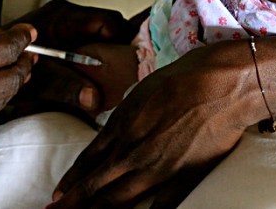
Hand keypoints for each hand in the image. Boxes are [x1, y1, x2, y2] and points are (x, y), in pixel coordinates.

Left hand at [8, 0, 139, 115]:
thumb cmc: (6, 68)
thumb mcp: (38, 82)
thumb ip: (65, 88)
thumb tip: (94, 99)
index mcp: (64, 17)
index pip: (109, 22)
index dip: (123, 43)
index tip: (129, 66)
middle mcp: (68, 14)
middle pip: (111, 25)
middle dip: (119, 48)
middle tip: (124, 73)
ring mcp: (66, 22)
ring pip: (103, 33)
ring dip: (108, 53)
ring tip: (111, 76)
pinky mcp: (64, 33)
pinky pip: (92, 38)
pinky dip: (97, 55)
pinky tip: (94, 74)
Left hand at [49, 41, 253, 207]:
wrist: (217, 86)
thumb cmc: (181, 80)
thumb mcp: (141, 93)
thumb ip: (126, 117)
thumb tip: (116, 130)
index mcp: (121, 128)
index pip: (87, 162)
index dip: (71, 181)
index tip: (58, 194)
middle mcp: (132, 153)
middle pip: (95, 187)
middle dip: (72, 204)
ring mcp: (156, 170)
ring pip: (118, 201)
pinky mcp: (182, 180)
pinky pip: (159, 207)